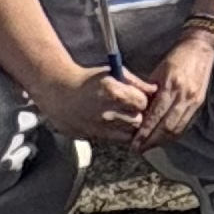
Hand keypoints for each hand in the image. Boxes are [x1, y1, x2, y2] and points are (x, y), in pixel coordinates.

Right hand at [37, 60, 153, 148]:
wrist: (60, 93)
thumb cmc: (87, 80)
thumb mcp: (113, 72)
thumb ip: (135, 82)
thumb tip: (154, 89)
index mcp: (113, 92)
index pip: (142, 102)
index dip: (143, 99)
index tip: (139, 97)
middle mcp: (106, 112)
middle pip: (137, 121)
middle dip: (139, 115)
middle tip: (133, 108)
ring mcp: (99, 127)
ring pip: (128, 134)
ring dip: (130, 126)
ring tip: (124, 116)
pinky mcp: (92, 137)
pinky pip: (115, 140)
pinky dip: (118, 134)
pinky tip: (114, 123)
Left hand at [133, 28, 213, 146]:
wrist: (201, 47)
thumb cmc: (176, 57)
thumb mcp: (158, 71)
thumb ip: (148, 92)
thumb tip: (136, 112)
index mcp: (171, 86)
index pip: (155, 116)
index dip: (143, 133)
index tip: (133, 143)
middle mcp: (184, 96)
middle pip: (166, 127)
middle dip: (151, 142)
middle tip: (138, 149)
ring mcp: (194, 100)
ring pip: (177, 129)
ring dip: (162, 141)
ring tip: (149, 146)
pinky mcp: (200, 103)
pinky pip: (186, 125)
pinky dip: (174, 135)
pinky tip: (165, 138)